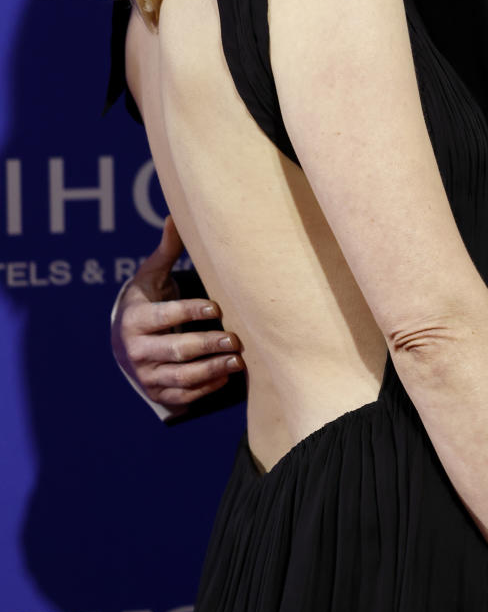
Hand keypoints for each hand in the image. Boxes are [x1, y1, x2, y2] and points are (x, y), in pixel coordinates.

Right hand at [111, 217, 243, 409]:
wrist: (124, 340)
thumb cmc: (146, 301)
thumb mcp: (150, 276)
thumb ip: (166, 251)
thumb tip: (174, 215)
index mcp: (134, 319)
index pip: (163, 316)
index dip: (189, 312)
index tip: (217, 308)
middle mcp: (136, 350)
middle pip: (176, 349)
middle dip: (207, 345)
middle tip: (236, 338)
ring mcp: (145, 375)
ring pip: (181, 377)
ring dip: (212, 370)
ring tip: (239, 360)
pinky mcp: (156, 393)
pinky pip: (182, 396)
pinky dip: (205, 390)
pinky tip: (226, 377)